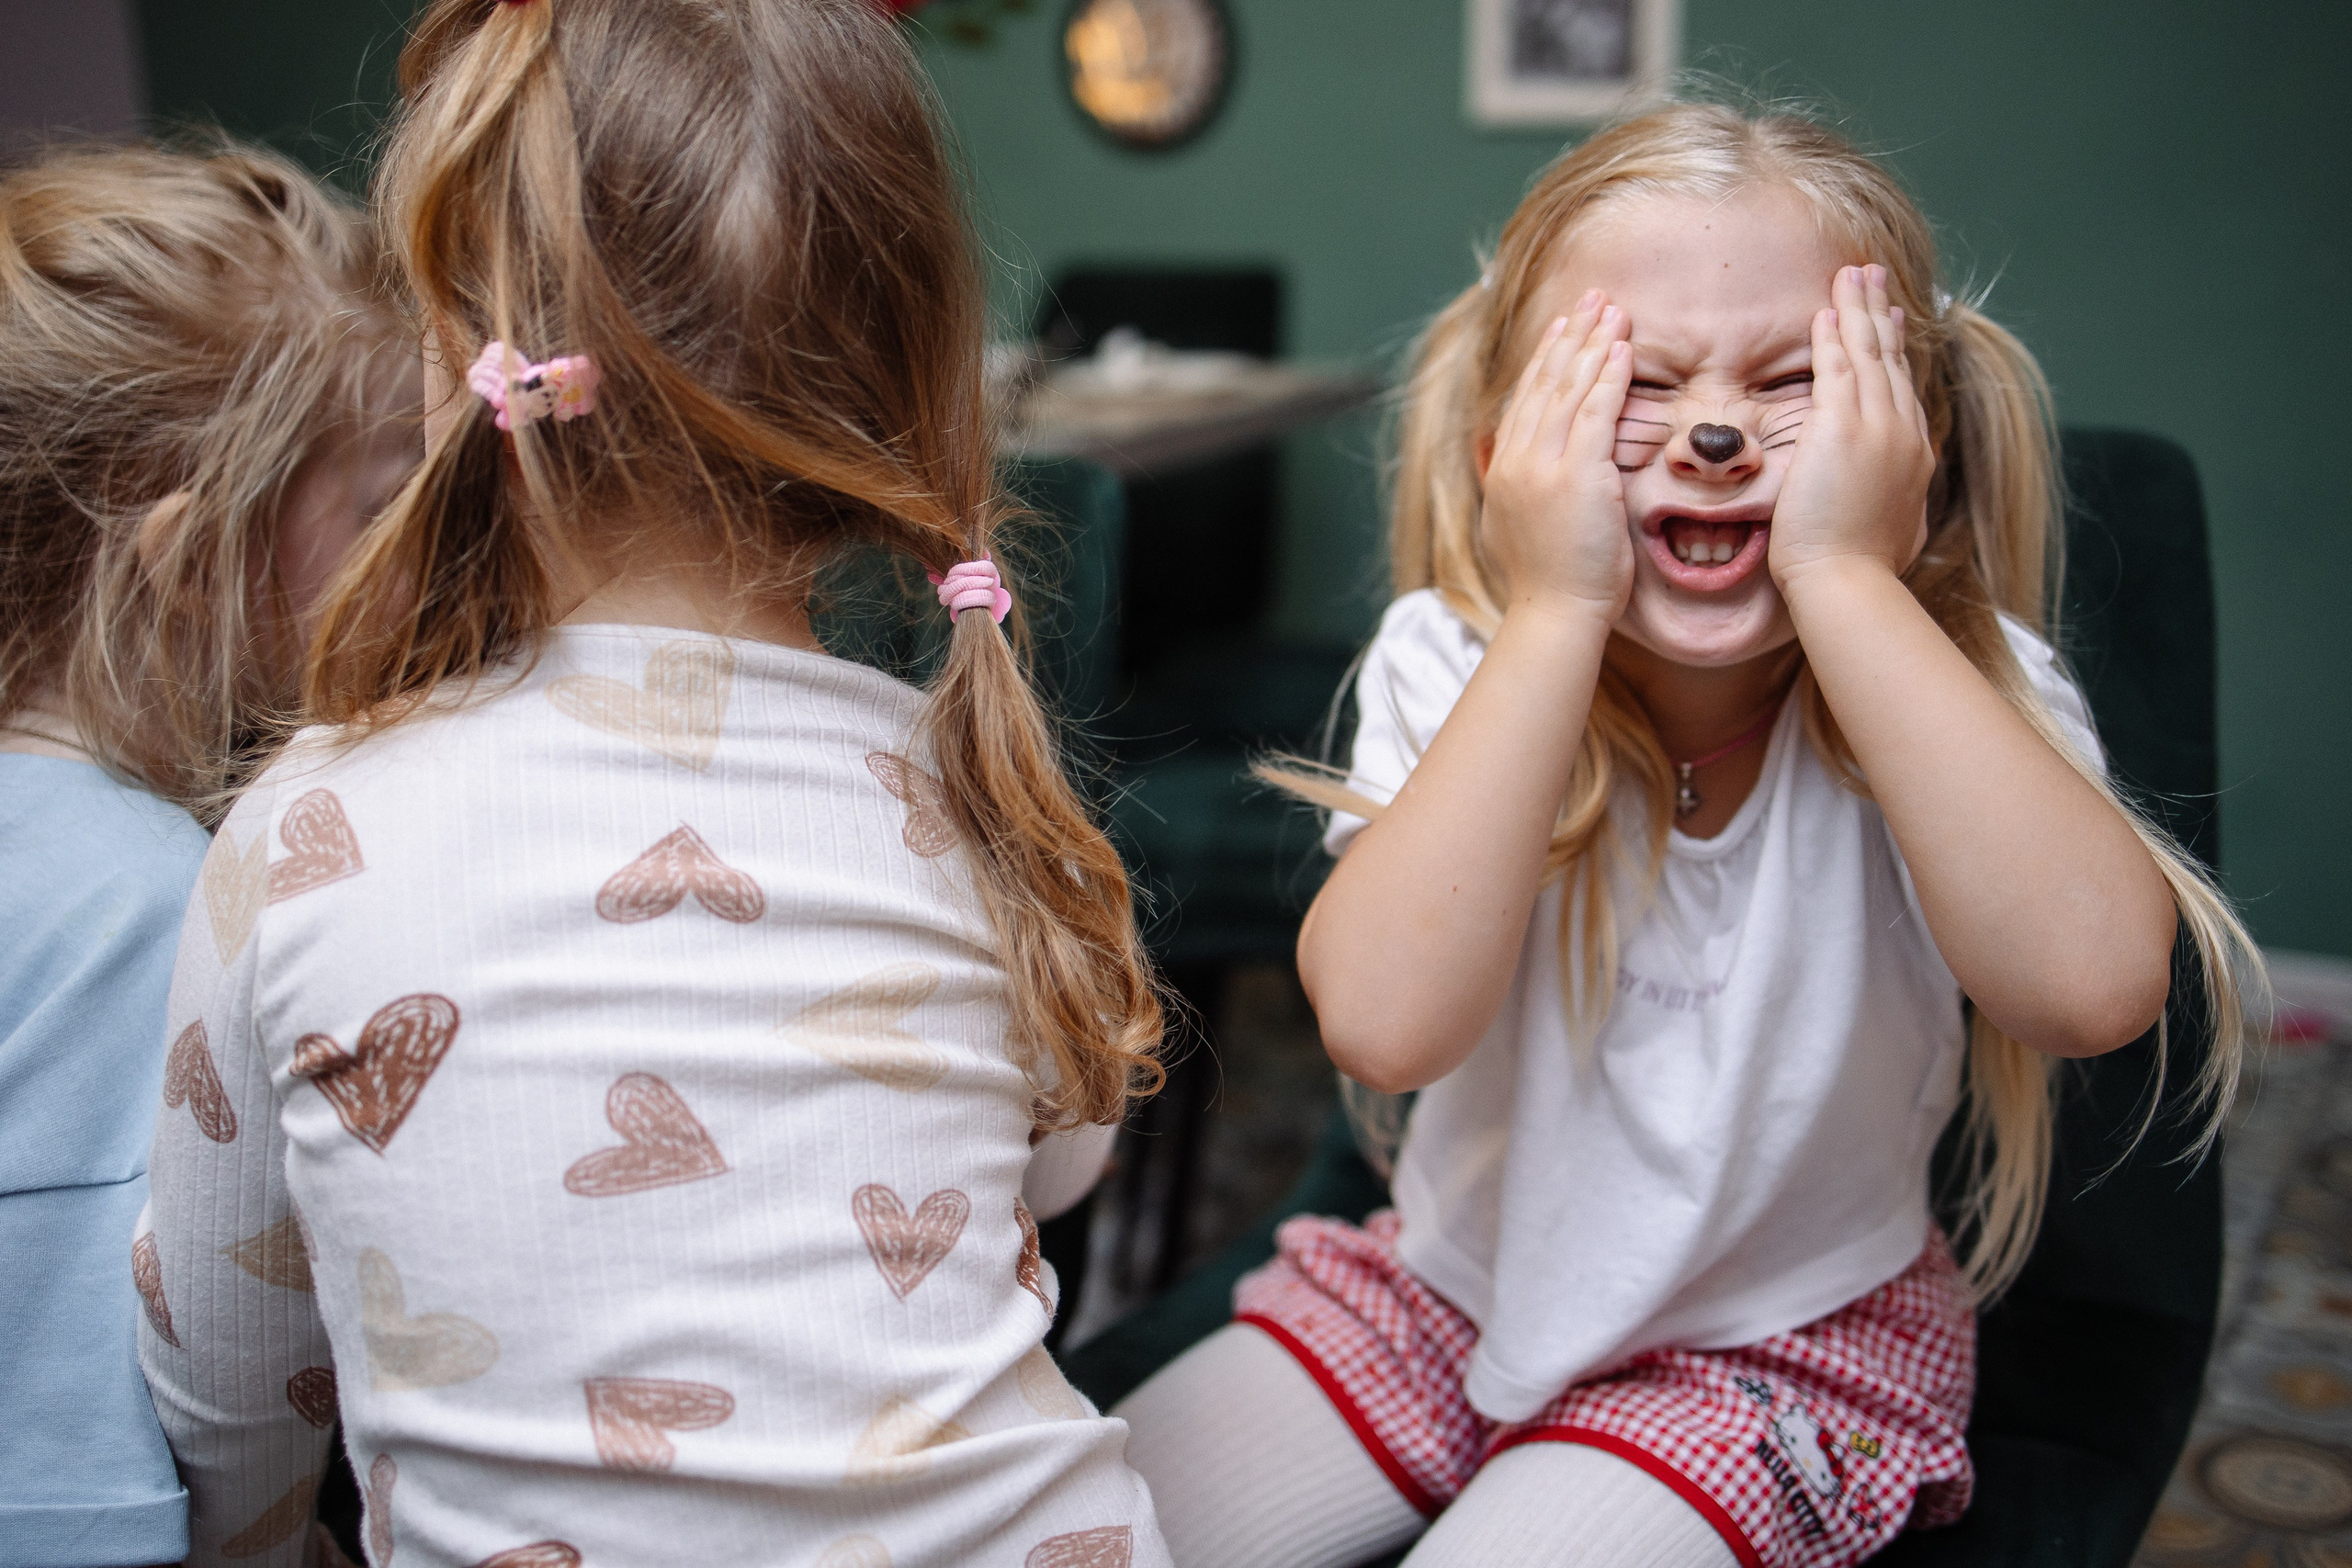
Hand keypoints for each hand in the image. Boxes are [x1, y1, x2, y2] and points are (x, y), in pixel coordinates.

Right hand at [1478, 291, 1635, 623]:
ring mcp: (1543, 465)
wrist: (1553, 614)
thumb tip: (1526, 477)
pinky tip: (1622, 350)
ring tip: (1614, 310)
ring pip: (1568, 389)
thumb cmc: (1551, 585)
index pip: (1526, 400)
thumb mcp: (1523, 529)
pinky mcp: (1575, 474)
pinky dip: (1608, 377)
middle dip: (1571, 336)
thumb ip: (1526, 492)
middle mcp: (1517, 459)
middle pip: (1544, 382)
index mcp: (1504, 470)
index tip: (1564, 327)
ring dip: (1594, 344)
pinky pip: (1594, 412)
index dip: (1545, 359)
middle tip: (1591, 298)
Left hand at [1769, 265, 1934, 588]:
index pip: (1903, 389)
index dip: (1896, 350)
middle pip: (1891, 359)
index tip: (1891, 323)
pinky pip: (1837, 369)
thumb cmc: (1860, 571)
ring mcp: (1877, 428)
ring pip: (1868, 353)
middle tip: (1872, 277)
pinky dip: (1833, 337)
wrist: (1849, 583)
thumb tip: (1897, 510)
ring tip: (1850, 274)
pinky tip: (1826, 311)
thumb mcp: (1893, 530)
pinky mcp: (1843, 429)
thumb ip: (1893, 505)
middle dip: (1880, 314)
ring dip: (1857, 309)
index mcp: (1914, 456)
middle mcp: (1903, 434)